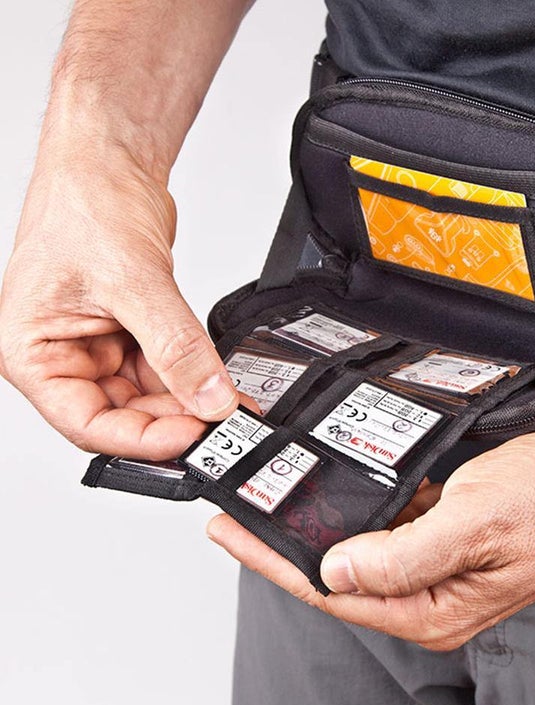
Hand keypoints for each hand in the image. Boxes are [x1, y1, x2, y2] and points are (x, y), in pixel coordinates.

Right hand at [0, 135, 237, 457]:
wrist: (110, 163)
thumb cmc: (86, 204)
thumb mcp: (132, 282)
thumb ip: (175, 347)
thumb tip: (209, 397)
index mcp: (34, 352)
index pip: (87, 424)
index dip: (140, 440)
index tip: (190, 439)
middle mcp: (63, 355)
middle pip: (121, 416)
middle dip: (172, 422)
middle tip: (219, 426)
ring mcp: (99, 346)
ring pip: (148, 397)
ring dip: (189, 404)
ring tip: (227, 409)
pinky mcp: (133, 333)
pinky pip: (166, 370)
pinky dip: (195, 379)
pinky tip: (221, 386)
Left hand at [207, 421, 534, 649]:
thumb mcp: (476, 525)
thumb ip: (402, 557)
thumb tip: (336, 572)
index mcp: (434, 608)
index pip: (334, 592)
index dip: (276, 563)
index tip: (234, 534)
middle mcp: (433, 596)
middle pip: (338, 576)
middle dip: (284, 549)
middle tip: (238, 519)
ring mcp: (441, 567)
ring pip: (361, 553)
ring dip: (320, 530)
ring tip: (274, 507)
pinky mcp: (450, 538)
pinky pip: (391, 529)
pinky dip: (359, 512)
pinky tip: (336, 494)